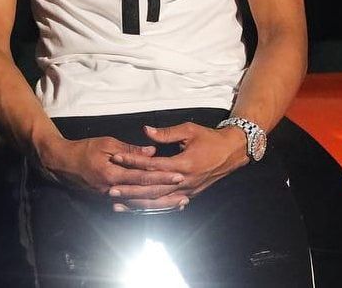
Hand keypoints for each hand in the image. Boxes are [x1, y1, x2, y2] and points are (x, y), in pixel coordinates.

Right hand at [34, 135, 187, 201]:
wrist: (63, 163)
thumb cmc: (84, 149)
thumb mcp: (106, 143)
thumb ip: (129, 150)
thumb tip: (152, 152)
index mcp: (114, 174)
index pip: (143, 177)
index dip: (162, 177)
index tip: (179, 174)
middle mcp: (114, 189)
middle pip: (145, 194)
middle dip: (166, 193)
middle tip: (185, 192)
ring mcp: (111, 197)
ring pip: (141, 204)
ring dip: (161, 204)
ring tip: (179, 203)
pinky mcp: (109, 199)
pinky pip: (132, 205)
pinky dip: (147, 206)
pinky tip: (160, 207)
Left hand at [108, 123, 248, 210]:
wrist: (231, 152)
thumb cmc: (209, 138)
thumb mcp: (189, 130)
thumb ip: (166, 133)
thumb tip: (146, 131)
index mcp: (183, 164)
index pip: (152, 165)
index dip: (133, 162)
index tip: (116, 159)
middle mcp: (183, 182)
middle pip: (152, 188)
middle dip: (130, 190)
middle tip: (111, 191)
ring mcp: (186, 192)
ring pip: (158, 201)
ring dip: (137, 204)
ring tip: (118, 205)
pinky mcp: (189, 196)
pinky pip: (167, 205)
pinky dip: (152, 208)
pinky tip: (138, 210)